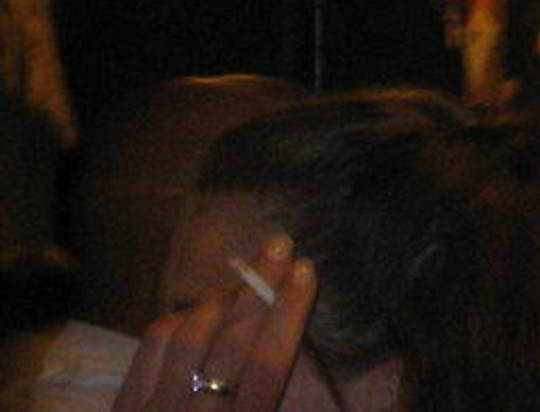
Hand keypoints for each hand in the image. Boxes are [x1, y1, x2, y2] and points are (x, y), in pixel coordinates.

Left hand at [115, 235, 317, 411]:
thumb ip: (288, 405)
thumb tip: (316, 369)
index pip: (269, 363)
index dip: (289, 313)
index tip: (307, 271)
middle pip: (231, 340)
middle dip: (259, 286)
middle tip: (280, 244)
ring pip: (189, 336)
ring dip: (220, 297)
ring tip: (244, 273)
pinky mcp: (123, 410)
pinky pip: (150, 349)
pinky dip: (177, 319)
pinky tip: (197, 309)